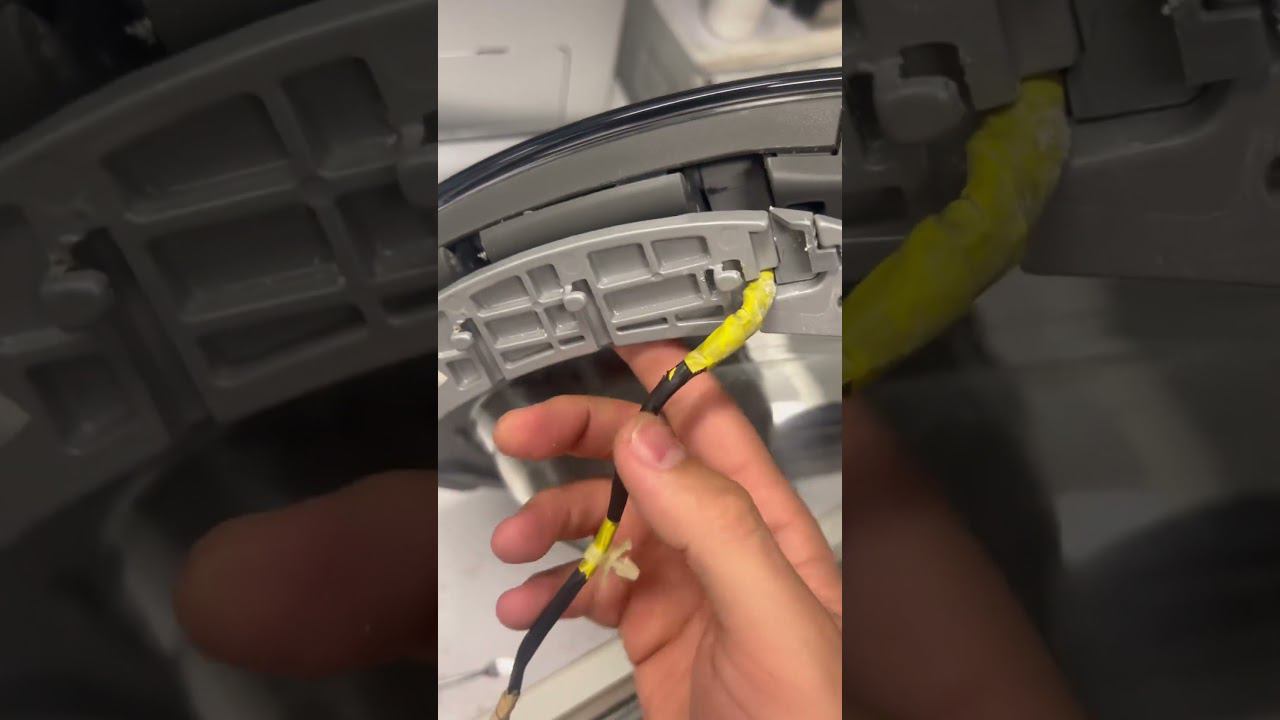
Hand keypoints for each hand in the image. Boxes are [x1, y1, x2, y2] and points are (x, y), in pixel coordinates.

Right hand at [490, 341, 841, 719]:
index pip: (711, 420)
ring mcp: (682, 590)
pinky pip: (591, 589)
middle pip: (642, 461)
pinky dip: (550, 588)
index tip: (606, 337)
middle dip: (579, 438)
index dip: (663, 371)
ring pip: (605, 524)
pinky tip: (525, 603)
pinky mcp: (649, 636)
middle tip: (517, 433)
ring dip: (551, 523)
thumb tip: (647, 440)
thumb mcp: (771, 615)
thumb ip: (714, 523)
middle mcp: (721, 543)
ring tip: (511, 546)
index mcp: (764, 521)